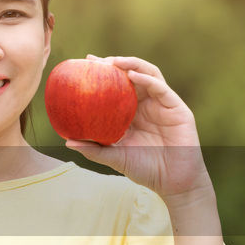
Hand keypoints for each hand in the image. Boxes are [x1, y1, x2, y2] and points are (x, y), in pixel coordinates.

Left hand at [62, 54, 211, 201]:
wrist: (173, 183)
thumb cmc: (145, 169)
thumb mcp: (114, 158)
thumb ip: (94, 150)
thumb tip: (68, 142)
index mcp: (132, 112)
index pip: (117, 86)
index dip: (102, 74)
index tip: (83, 66)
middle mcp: (147, 104)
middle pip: (131, 74)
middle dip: (113, 64)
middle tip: (94, 61)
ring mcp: (163, 104)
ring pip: (148, 74)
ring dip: (131, 64)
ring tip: (113, 62)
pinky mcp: (177, 109)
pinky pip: (161, 88)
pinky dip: (146, 79)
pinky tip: (132, 75)